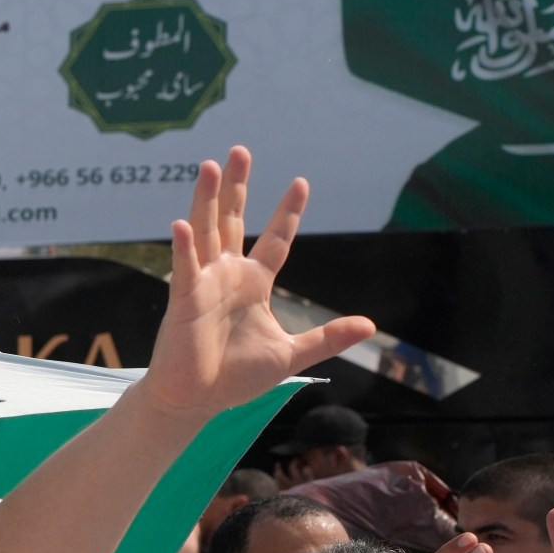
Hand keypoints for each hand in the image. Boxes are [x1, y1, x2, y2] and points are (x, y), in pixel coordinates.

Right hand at [135, 148, 373, 423]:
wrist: (197, 401)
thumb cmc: (236, 378)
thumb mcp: (291, 355)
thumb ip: (327, 338)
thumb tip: (371, 326)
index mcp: (254, 284)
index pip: (275, 240)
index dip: (287, 212)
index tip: (300, 182)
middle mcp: (227, 276)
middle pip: (233, 221)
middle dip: (237, 187)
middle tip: (240, 151)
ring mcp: (204, 284)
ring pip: (206, 231)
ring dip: (207, 199)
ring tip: (210, 166)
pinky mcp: (185, 299)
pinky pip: (185, 267)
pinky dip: (183, 245)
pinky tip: (182, 223)